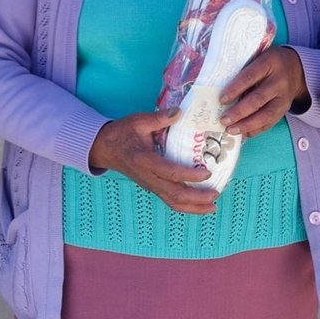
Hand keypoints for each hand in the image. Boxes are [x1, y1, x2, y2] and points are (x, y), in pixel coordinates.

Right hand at [89, 109, 218, 214]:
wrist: (104, 148)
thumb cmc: (122, 133)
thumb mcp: (138, 121)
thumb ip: (159, 118)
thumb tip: (180, 111)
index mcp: (145, 161)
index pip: (171, 172)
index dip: (190, 175)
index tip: (207, 172)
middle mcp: (148, 177)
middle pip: (174, 194)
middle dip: (196, 197)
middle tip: (216, 193)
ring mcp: (150, 184)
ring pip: (172, 202)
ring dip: (193, 207)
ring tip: (212, 206)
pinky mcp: (151, 186)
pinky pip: (169, 200)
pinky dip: (185, 206)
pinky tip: (198, 205)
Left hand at [220, 46, 308, 137]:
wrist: (297, 68)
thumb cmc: (269, 62)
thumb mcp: (259, 57)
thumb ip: (244, 70)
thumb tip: (222, 91)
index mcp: (269, 63)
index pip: (250, 76)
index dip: (235, 89)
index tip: (222, 100)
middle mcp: (279, 81)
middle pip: (258, 99)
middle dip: (239, 112)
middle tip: (224, 120)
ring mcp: (284, 97)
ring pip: (266, 114)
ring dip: (247, 125)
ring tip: (231, 130)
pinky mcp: (285, 109)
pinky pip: (271, 122)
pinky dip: (256, 129)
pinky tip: (244, 133)